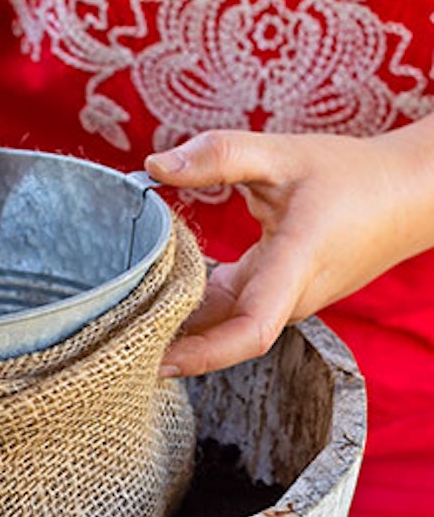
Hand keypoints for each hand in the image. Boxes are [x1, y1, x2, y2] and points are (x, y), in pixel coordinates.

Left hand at [145, 121, 433, 376]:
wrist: (411, 195)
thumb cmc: (353, 175)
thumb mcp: (284, 154)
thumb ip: (221, 155)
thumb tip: (154, 165)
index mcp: (295, 267)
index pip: (249, 331)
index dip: (202, 354)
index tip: (157, 362)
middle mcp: (289, 298)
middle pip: (223, 338)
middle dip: (172, 347)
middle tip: (113, 345)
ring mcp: (284, 303)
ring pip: (223, 327)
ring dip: (180, 330)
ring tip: (122, 328)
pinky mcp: (277, 297)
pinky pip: (229, 313)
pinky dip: (194, 311)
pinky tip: (155, 303)